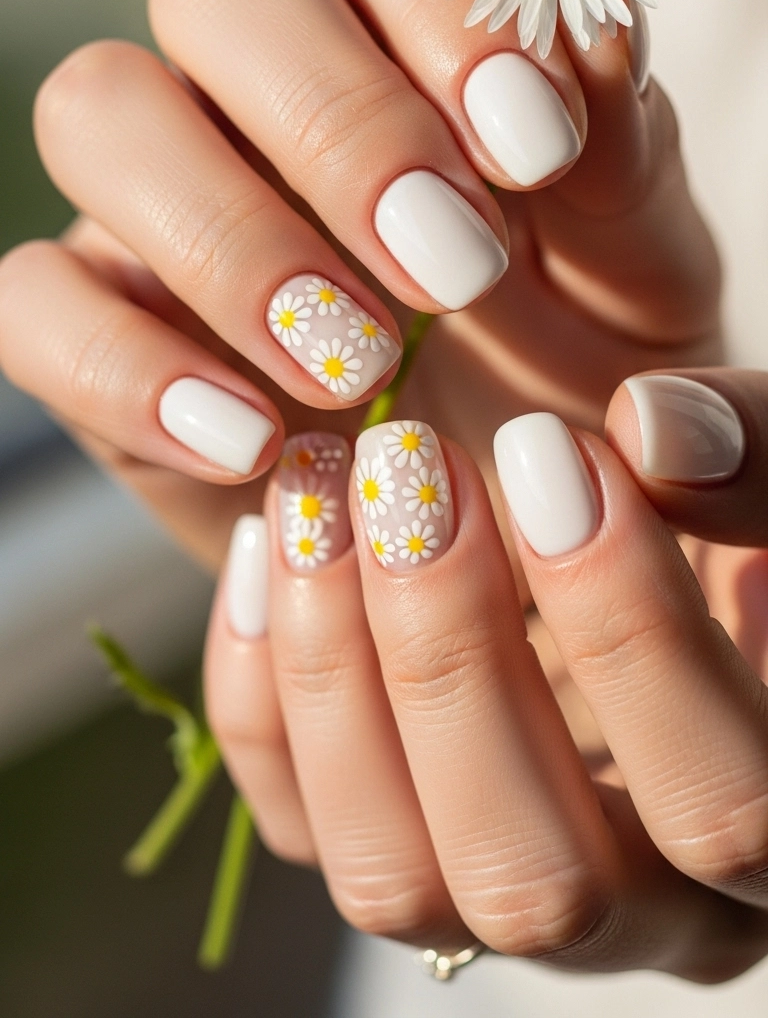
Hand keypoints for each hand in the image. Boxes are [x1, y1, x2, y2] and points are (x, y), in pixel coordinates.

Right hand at [0, 0, 718, 569]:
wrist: (508, 502)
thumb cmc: (580, 353)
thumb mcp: (636, 266)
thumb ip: (626, 150)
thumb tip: (592, 34)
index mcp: (404, 28)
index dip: (444, 8)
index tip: (533, 151)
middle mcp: (262, 84)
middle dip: (334, 123)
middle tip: (449, 271)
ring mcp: (159, 195)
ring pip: (97, 109)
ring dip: (229, 239)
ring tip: (356, 367)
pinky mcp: (93, 321)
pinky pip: (31, 299)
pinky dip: (127, 370)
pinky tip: (253, 445)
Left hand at [205, 368, 767, 981]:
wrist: (619, 526)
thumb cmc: (715, 512)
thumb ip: (755, 454)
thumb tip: (655, 432)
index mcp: (766, 825)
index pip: (723, 805)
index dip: (635, 633)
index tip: (552, 451)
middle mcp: (637, 904)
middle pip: (535, 879)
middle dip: (453, 659)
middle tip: (408, 472)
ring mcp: (491, 885)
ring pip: (392, 876)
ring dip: (334, 672)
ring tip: (320, 498)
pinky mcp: (387, 837)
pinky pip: (297, 819)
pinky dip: (261, 688)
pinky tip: (270, 545)